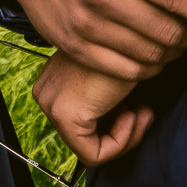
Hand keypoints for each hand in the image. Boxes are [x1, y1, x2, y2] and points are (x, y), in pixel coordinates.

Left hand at [33, 52, 153, 166]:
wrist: (133, 32)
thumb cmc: (129, 50)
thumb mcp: (110, 75)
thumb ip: (105, 98)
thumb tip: (120, 119)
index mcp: (51, 82)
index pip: (84, 125)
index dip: (119, 126)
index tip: (138, 108)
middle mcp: (44, 94)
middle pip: (87, 136)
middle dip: (122, 129)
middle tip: (143, 111)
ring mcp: (50, 104)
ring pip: (90, 148)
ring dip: (126, 134)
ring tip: (142, 111)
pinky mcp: (65, 114)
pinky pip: (93, 153)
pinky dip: (122, 142)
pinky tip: (135, 114)